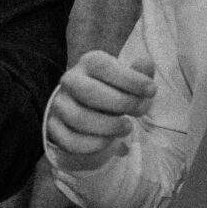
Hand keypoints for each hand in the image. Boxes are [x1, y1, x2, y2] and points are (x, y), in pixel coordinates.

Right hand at [46, 49, 153, 168]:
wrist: (88, 110)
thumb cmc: (113, 91)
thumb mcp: (128, 80)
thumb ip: (139, 73)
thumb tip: (146, 63)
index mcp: (89, 63)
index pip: (104, 66)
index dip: (130, 79)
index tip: (152, 91)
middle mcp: (70, 80)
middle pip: (89, 92)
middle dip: (121, 104)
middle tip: (141, 112)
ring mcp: (59, 105)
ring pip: (79, 118)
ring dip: (108, 127)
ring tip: (127, 128)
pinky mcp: (54, 127)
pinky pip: (70, 140)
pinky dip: (93, 144)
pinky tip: (109, 142)